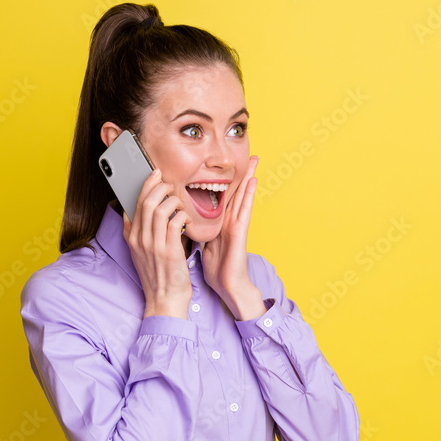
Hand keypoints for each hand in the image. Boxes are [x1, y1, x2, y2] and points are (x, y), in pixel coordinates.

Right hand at [122, 168, 193, 318]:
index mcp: (131, 238)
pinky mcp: (169, 251)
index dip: (145, 185)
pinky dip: (182, 215)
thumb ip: (137, 232)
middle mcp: (139, 240)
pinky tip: (187, 219)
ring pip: (159, 209)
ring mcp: (153, 245)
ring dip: (172, 200)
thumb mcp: (140, 253)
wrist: (165, 300)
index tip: (154, 175)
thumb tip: (135, 211)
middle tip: (170, 183)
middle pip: (146, 202)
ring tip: (180, 202)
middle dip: (159, 186)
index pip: (135, 203)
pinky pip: (174, 222)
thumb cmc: (158, 276)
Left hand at [202, 155, 260, 317]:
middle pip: (236, 192)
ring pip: (243, 196)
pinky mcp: (240, 231)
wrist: (227, 285)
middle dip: (242, 174)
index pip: (224, 197)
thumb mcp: (205, 244)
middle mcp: (230, 221)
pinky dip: (249, 194)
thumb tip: (187, 220)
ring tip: (254, 160)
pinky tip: (253, 181)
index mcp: (221, 223)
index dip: (226, 181)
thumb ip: (200, 230)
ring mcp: (237, 225)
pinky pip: (245, 209)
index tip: (226, 166)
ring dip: (249, 177)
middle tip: (249, 154)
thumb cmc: (218, 268)